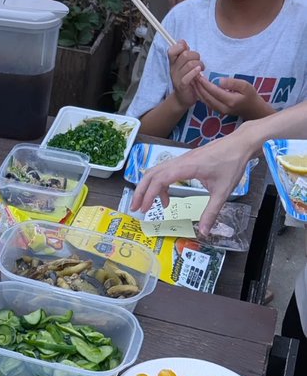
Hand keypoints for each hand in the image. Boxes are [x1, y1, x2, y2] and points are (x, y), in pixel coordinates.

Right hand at [130, 129, 251, 234]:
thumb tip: (203, 232)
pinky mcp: (185, 160)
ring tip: (146, 206)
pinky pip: (165, 171)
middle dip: (141, 191)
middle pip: (152, 173)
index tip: (144, 210)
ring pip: (156, 171)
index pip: (160, 179)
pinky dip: (159, 184)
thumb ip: (211, 212)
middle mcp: (181, 161)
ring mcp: (182, 159)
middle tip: (135, 209)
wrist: (240, 143)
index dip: (149, 194)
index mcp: (188, 167)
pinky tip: (166, 198)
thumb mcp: (223, 192)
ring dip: (148, 187)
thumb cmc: (232, 164)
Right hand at [168, 41, 203, 110]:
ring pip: (189, 64)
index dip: (180, 46)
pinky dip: (195, 72)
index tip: (187, 49)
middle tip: (200, 62)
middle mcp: (173, 69)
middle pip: (185, 55)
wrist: (183, 99)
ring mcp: (177, 78)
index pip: (172, 51)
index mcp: (173, 63)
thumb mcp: (185, 65)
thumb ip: (185, 54)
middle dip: (196, 56)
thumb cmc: (187, 79)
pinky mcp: (181, 86)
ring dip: (199, 64)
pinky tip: (199, 72)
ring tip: (202, 68)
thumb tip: (183, 42)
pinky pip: (188, 77)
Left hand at [195, 75, 274, 120]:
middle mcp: (222, 108)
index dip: (205, 83)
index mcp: (229, 100)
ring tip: (193, 82)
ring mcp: (219, 111)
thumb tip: (219, 80)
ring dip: (198, 91)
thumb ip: (233, 83)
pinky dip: (201, 96)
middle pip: (207, 97)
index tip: (199, 75)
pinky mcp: (218, 111)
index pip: (214, 91)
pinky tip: (197, 89)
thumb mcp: (245, 86)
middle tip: (193, 76)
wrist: (252, 110)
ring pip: (205, 101)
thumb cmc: (250, 95)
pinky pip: (207, 103)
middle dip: (199, 87)